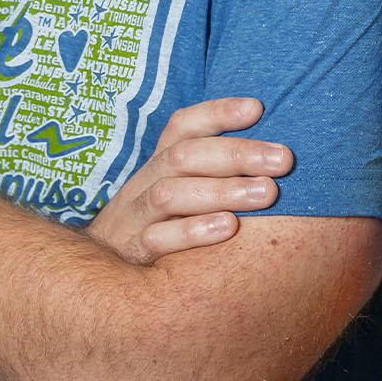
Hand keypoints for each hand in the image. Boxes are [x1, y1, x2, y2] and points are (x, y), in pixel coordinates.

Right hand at [87, 97, 292, 265]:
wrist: (98, 272)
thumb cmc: (159, 225)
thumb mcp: (177, 191)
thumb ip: (213, 172)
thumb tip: (275, 156)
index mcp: (160, 163)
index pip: (183, 126)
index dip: (217, 113)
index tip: (257, 108)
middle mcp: (146, 182)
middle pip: (185, 157)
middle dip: (236, 154)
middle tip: (283, 159)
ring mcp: (136, 217)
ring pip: (171, 194)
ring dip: (221, 191)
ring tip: (267, 193)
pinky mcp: (133, 253)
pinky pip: (157, 239)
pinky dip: (192, 232)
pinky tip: (228, 228)